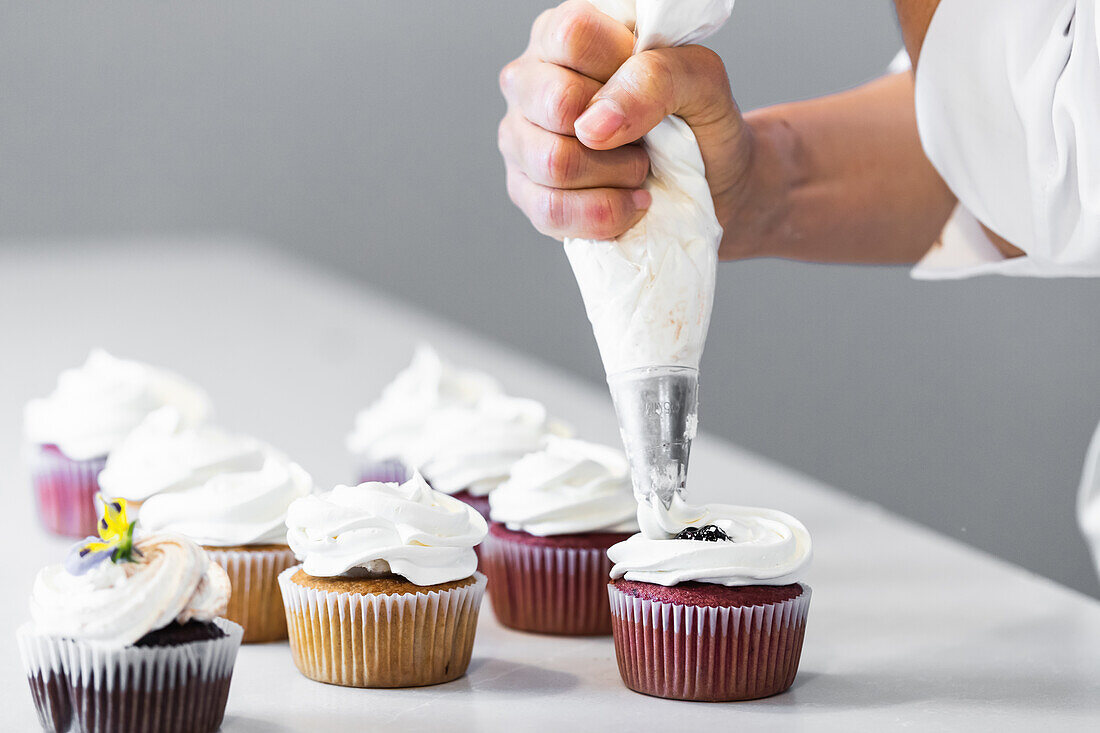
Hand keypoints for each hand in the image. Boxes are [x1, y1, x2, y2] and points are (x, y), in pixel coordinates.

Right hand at [498, 0, 753, 250]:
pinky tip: (630, 204)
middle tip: (644, 137)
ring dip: (615, 175)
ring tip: (638, 170)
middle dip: (619, 133)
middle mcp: (530, 80)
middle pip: (556, 102)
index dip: (618, 68)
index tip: (650, 88)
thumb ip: (657, 77)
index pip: (572, 35)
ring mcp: (519, 138)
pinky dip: (604, 214)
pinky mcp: (524, 191)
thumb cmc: (698, 121)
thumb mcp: (700, 81)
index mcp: (564, 35)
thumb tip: (594, 124)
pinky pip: (551, 211)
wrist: (709, 182)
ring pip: (553, 162)